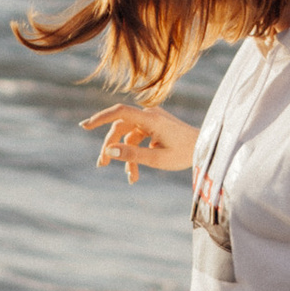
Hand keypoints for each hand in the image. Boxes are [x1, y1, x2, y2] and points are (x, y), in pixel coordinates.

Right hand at [81, 104, 198, 180]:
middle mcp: (150, 115)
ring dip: (127, 156)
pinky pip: (139, 139)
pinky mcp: (155, 126)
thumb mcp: (157, 159)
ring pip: (129, 136)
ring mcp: (153, 120)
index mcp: (151, 118)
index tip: (84, 126)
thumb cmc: (185, 153)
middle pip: (121, 128)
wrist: (205, 148)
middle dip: (111, 147)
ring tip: (131, 178)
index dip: (100, 118)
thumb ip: (132, 155)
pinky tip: (136, 172)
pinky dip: (136, 153)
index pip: (120, 112)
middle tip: (101, 165)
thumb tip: (108, 151)